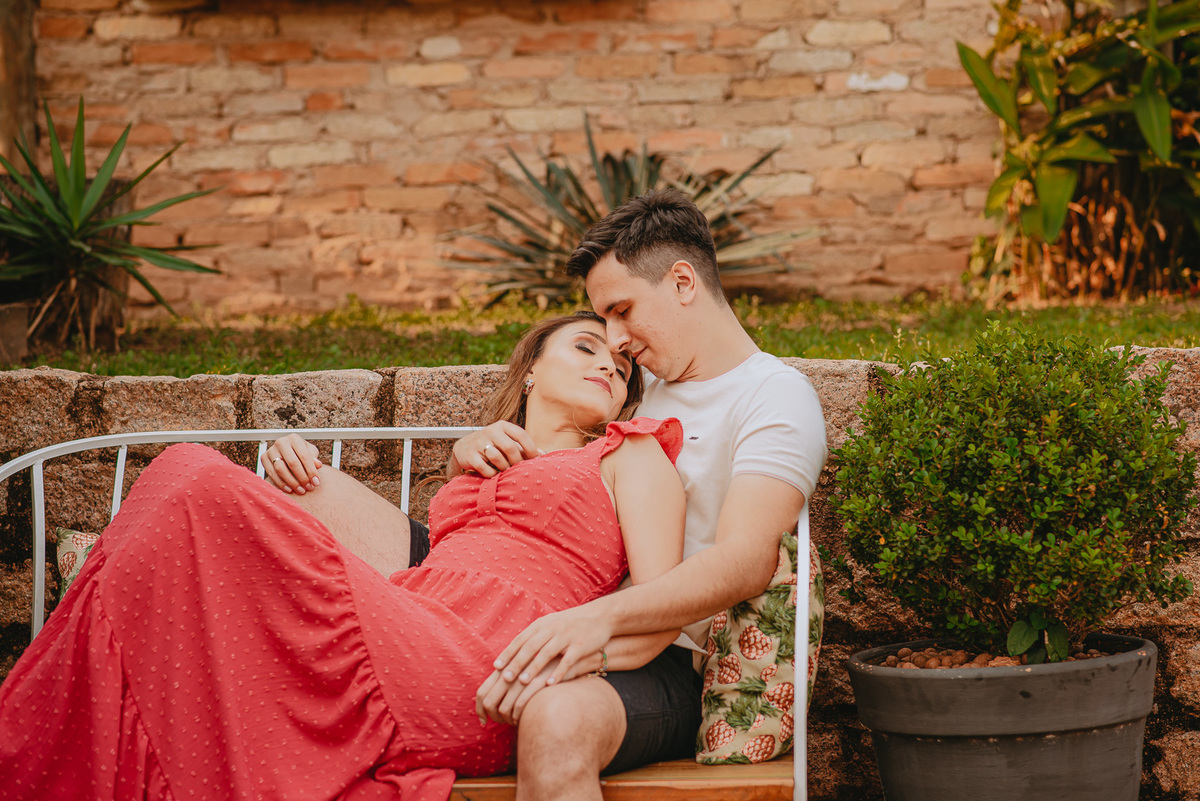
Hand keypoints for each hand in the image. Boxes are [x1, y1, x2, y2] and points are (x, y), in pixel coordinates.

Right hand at [262, 434, 322, 493]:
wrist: (287, 452)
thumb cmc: (300, 452)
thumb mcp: (310, 452)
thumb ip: (314, 459)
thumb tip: (318, 465)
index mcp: (294, 438)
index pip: (304, 456)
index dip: (311, 471)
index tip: (316, 482)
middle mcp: (281, 442)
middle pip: (292, 463)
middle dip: (302, 477)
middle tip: (309, 487)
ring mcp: (271, 450)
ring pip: (281, 469)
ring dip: (292, 482)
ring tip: (301, 490)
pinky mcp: (264, 458)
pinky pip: (271, 473)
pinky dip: (281, 483)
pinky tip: (290, 489)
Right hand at [451, 421, 538, 477]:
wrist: (464, 448)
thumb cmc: (492, 446)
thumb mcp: (507, 441)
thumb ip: (524, 448)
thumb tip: (545, 455)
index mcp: (502, 426)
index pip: (521, 434)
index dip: (531, 449)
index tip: (535, 461)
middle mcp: (490, 431)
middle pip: (510, 448)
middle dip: (517, 462)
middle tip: (520, 470)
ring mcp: (478, 442)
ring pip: (498, 458)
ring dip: (505, 468)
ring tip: (507, 472)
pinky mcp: (469, 455)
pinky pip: (485, 468)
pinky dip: (492, 474)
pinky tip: (494, 475)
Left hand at [475, 657, 560, 725]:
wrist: (569, 655)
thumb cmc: (542, 668)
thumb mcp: (520, 672)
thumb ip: (504, 683)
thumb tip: (487, 705)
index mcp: (504, 669)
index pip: (481, 693)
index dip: (480, 710)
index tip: (484, 722)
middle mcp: (511, 672)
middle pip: (490, 703)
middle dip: (495, 718)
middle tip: (505, 722)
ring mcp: (524, 679)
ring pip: (507, 708)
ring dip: (510, 719)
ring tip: (518, 721)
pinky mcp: (542, 681)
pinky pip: (525, 704)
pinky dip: (523, 715)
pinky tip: (528, 717)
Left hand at [489, 605, 612, 690]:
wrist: (599, 616)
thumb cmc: (570, 625)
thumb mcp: (550, 625)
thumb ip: (533, 637)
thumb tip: (512, 652)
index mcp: (542, 624)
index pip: (521, 639)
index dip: (508, 653)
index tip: (496, 667)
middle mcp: (552, 628)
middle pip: (530, 647)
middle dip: (516, 663)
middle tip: (505, 678)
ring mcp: (566, 636)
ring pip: (546, 654)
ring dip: (533, 668)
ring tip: (522, 682)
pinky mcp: (580, 645)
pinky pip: (567, 660)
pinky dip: (558, 672)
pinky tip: (550, 684)